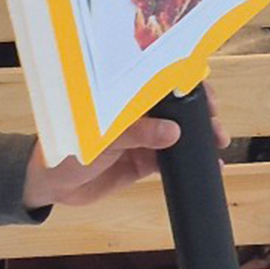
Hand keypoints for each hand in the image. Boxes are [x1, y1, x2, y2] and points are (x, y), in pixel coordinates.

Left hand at [23, 90, 227, 208]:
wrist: (50, 186)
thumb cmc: (65, 149)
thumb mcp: (101, 137)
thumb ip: (137, 133)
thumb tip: (172, 132)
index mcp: (122, 97)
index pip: (159, 82)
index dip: (186, 84)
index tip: (206, 95)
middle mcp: (135, 114)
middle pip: (175, 108)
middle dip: (200, 113)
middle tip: (216, 125)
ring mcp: (141, 138)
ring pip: (178, 134)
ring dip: (199, 138)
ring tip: (218, 143)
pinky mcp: (143, 163)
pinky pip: (171, 160)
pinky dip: (189, 162)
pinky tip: (208, 165)